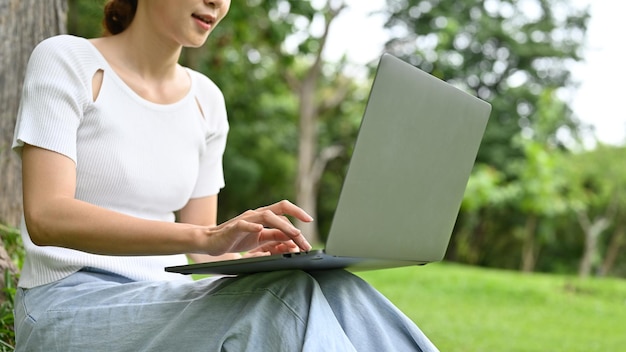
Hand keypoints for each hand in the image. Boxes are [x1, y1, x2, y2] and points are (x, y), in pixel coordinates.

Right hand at [198, 200, 312, 255]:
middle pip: (278, 210)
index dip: (297, 212)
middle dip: (294, 222)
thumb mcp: (260, 239)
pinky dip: (251, 226)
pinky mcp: (233, 228)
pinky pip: (243, 224)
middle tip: (305, 238)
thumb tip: (294, 238)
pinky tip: (259, 229)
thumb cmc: (237, 239)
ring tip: (294, 233)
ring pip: (266, 216)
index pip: (283, 209)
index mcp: (263, 216)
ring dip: (282, 225)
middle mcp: (256, 214)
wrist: (212, 242)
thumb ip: (275, 236)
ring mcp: (245, 219)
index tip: (310, 220)